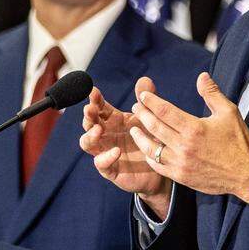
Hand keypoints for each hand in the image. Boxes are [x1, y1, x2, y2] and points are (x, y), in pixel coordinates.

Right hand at [80, 78, 172, 210]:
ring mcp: (105, 151)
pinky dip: (106, 157)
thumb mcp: (150, 119)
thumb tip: (145, 80)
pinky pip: (102, 164)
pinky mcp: (110, 169)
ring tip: (98, 129)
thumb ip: (145, 102)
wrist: (161, 167)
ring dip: (90, 135)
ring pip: (87, 143)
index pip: (99, 107)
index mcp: (113, 120)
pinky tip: (116, 151)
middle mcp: (105, 135)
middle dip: (88, 115)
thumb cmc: (152, 139)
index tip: (94, 91)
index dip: (95, 99)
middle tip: (90, 108)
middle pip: (89, 123)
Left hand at [129, 72, 248, 202]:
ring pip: (151, 148)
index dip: (151, 101)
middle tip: (136, 107)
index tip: (143, 95)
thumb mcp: (228, 112)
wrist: (246, 174)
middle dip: (142, 115)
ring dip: (140, 137)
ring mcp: (180, 163)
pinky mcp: (180, 176)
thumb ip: (211, 93)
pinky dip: (150, 156)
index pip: (164, 111)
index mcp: (194, 128)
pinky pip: (158, 166)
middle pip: (154, 127)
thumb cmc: (238, 141)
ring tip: (134, 128)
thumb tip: (201, 76)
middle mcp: (184, 146)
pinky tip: (147, 149)